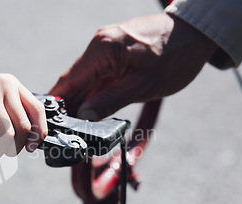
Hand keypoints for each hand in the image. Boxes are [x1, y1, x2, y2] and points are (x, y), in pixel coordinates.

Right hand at [0, 73, 47, 158]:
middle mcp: (3, 84)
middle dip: (14, 147)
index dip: (38, 133)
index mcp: (11, 83)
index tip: (30, 148)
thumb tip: (30, 139)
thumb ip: (7, 111)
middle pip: (23, 128)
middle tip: (1, 152)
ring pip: (8, 135)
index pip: (37, 110)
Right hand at [50, 13, 217, 119]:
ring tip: (72, 127)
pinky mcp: (113, 52)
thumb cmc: (176, 57)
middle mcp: (99, 45)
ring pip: (84, 80)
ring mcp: (105, 47)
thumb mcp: (143, 86)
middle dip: (66, 107)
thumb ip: (109, 102)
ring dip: (78, 102)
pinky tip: (88, 111)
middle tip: (58, 132)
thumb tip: (82, 117)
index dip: (56, 104)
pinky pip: (96, 75)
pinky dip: (91, 93)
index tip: (45, 124)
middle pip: (73, 81)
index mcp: (103, 49)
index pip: (69, 81)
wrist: (196, 33)